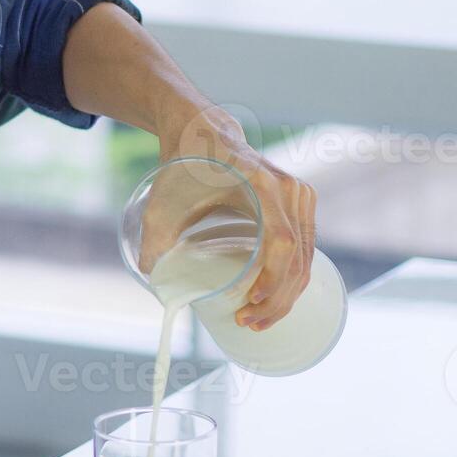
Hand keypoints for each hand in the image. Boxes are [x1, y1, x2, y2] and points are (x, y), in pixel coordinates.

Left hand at [160, 101, 317, 330]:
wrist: (203, 133)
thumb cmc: (184, 166)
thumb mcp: (163, 201)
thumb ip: (153, 238)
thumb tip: (150, 276)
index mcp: (263, 184)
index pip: (281, 241)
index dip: (272, 278)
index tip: (249, 301)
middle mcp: (290, 190)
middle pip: (298, 257)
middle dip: (276, 299)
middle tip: (247, 323)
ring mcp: (301, 197)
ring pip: (306, 258)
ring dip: (286, 295)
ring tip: (255, 319)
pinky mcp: (301, 206)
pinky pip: (306, 250)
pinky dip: (292, 279)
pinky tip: (272, 300)